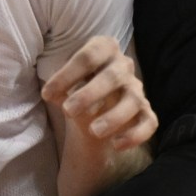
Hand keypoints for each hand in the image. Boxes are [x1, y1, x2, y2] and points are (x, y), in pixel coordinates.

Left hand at [42, 37, 156, 150]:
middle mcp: (123, 66)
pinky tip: (116, 145)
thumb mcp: (65, 82)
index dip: (67, 74)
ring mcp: (137, 89)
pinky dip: (135, 135)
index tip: (47, 94)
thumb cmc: (78, 84)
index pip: (88, 57)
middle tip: (68, 110)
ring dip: (114, 116)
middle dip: (90, 94)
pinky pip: (149, 122)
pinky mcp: (145, 112)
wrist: (96, 103)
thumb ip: (59, 87)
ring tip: (94, 132)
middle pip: (112, 76)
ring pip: (133, 100)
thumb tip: (51, 94)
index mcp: (104, 49)